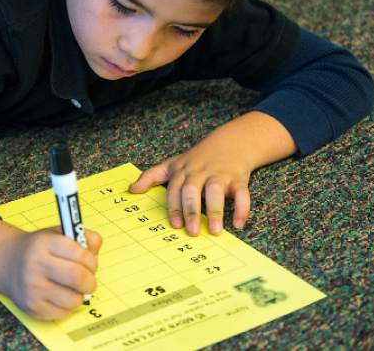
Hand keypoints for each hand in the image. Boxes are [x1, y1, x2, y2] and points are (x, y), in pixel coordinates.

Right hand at [3, 227, 102, 319]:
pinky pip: (64, 313)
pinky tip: (59, 295)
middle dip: (90, 281)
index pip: (79, 253)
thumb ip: (80, 236)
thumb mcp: (56, 234)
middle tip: (88, 280)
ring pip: (73, 299)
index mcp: (43, 244)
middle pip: (78, 278)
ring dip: (79, 295)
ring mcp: (32, 288)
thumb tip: (95, 245)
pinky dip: (68, 306)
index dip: (91, 260)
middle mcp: (35, 265)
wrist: (8, 263)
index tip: (90, 263)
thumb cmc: (38, 249)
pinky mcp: (32, 307)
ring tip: (71, 287)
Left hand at [128, 136, 254, 236]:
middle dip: (191, 210)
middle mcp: (199, 173)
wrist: (230, 143)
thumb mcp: (172, 164)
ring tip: (214, 230)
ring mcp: (219, 175)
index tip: (174, 224)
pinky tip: (238, 224)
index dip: (174, 207)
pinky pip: (242, 193)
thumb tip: (131, 189)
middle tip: (191, 231)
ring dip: (215, 211)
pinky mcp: (237, 179)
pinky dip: (242, 208)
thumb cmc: (197, 159)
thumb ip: (152, 176)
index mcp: (182, 172)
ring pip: (216, 192)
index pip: (174, 190)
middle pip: (192, 190)